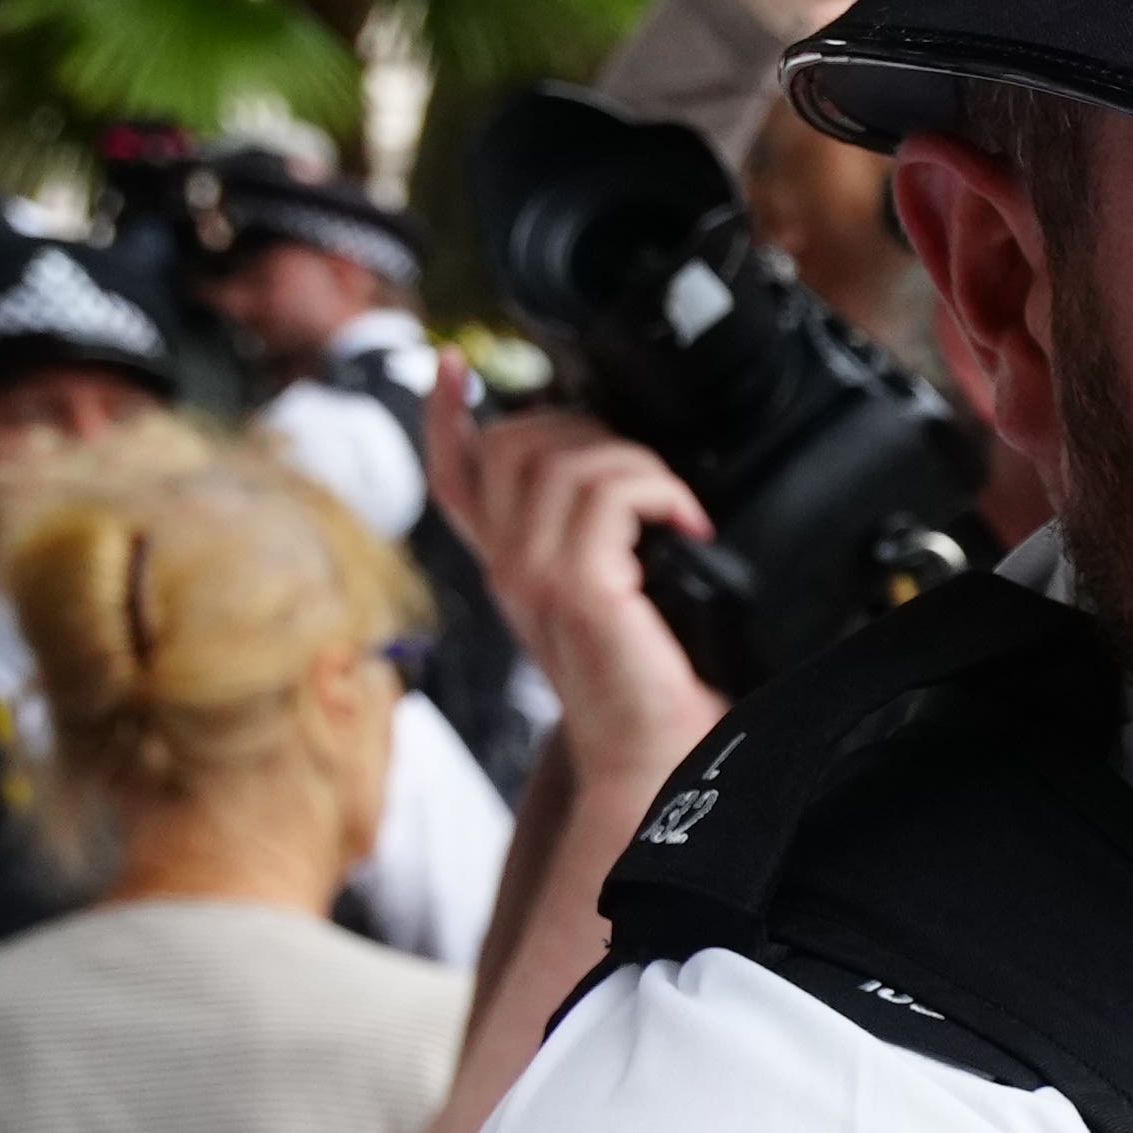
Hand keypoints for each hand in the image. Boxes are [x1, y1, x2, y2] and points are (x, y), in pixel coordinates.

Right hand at [432, 380, 719, 773]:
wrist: (656, 767)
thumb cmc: (653, 696)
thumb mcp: (621, 608)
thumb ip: (606, 551)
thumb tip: (645, 496)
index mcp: (511, 569)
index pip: (454, 476)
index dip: (445, 413)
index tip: (452, 365)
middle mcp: (508, 570)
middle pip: (510, 445)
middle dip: (583, 429)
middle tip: (646, 473)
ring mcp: (533, 578)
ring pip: (560, 460)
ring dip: (632, 461)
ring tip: (675, 505)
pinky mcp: (574, 591)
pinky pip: (607, 494)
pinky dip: (658, 490)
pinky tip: (688, 523)